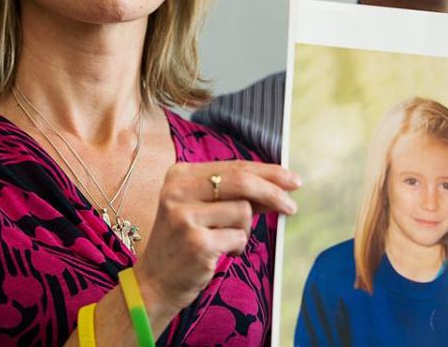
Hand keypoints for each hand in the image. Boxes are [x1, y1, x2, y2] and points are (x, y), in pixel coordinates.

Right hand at [134, 161, 299, 330]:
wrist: (155, 282)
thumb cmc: (186, 242)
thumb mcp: (205, 209)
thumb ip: (237, 194)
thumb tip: (280, 184)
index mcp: (180, 174)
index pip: (234, 166)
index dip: (268, 172)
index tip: (292, 179)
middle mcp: (178, 190)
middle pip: (242, 181)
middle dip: (273, 193)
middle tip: (291, 206)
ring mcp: (184, 216)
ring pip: (243, 212)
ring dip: (244, 230)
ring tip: (224, 241)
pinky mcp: (196, 242)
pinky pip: (238, 238)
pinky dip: (237, 248)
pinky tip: (219, 254)